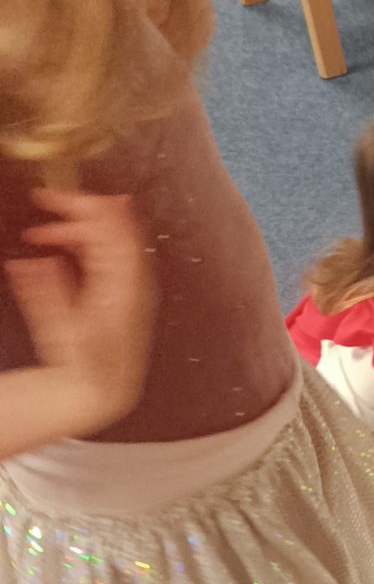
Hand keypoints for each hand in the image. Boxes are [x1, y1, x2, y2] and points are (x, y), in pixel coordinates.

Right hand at [7, 190, 154, 433]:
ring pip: (106, 243)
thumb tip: (32, 262)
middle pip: (114, 231)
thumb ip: (46, 294)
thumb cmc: (85, 364)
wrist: (100, 390)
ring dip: (75, 230)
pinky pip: (105, 256)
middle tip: (46, 199)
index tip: (69, 193)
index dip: (97, 208)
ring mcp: (128, 285)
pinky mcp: (120, 292)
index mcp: (125, 287)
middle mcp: (132, 282)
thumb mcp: (61, 328)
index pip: (119, 234)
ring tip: (40, 232)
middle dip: (80, 211)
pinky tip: (58, 246)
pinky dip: (82, 245)